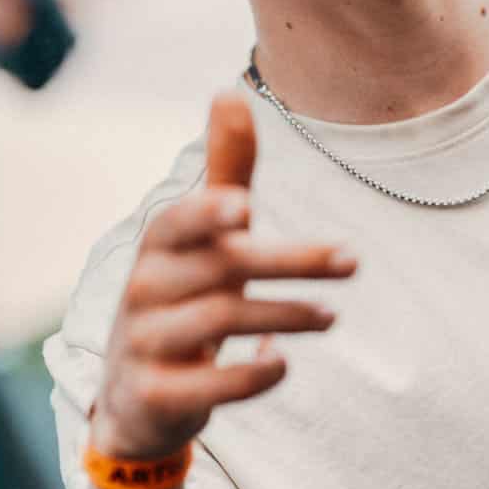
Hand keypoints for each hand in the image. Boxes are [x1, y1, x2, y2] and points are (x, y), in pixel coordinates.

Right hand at [91, 94, 355, 461]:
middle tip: (353, 261)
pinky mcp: (156, 395)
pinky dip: (249, 373)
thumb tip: (229, 90)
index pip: (178, 222)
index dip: (207, 213)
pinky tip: (282, 362)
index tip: (248, 209)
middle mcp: (144, 290)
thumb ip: (225, 173)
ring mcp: (145, 344)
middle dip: (289, 263)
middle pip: (221, 270)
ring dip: (285, 316)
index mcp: (158, 247)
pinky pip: (207, 385)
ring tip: (332, 316)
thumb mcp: (201, 238)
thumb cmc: (181, 297)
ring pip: (220, 322)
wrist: (135, 398)